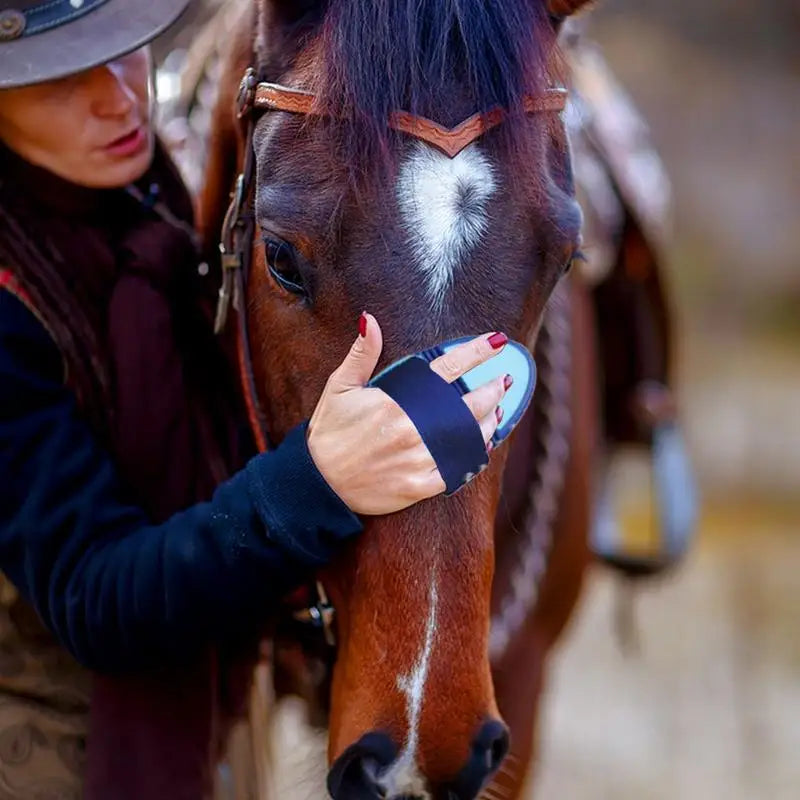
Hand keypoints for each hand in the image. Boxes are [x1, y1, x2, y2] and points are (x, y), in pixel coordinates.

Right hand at [307, 313, 509, 514]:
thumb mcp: (339, 387)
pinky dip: (473, 458)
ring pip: (469, 440)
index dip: (476, 352)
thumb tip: (370, 320)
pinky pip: (458, 471)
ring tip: (498, 412)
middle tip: (503, 381)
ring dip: (489, 423)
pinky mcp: (419, 486)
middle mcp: (412, 430)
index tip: (497, 341)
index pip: (447, 369)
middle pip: (469, 406)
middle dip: (493, 391)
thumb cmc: (329, 433)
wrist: (318, 484)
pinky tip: (482, 448)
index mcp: (396, 402)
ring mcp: (418, 460)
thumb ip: (361, 354)